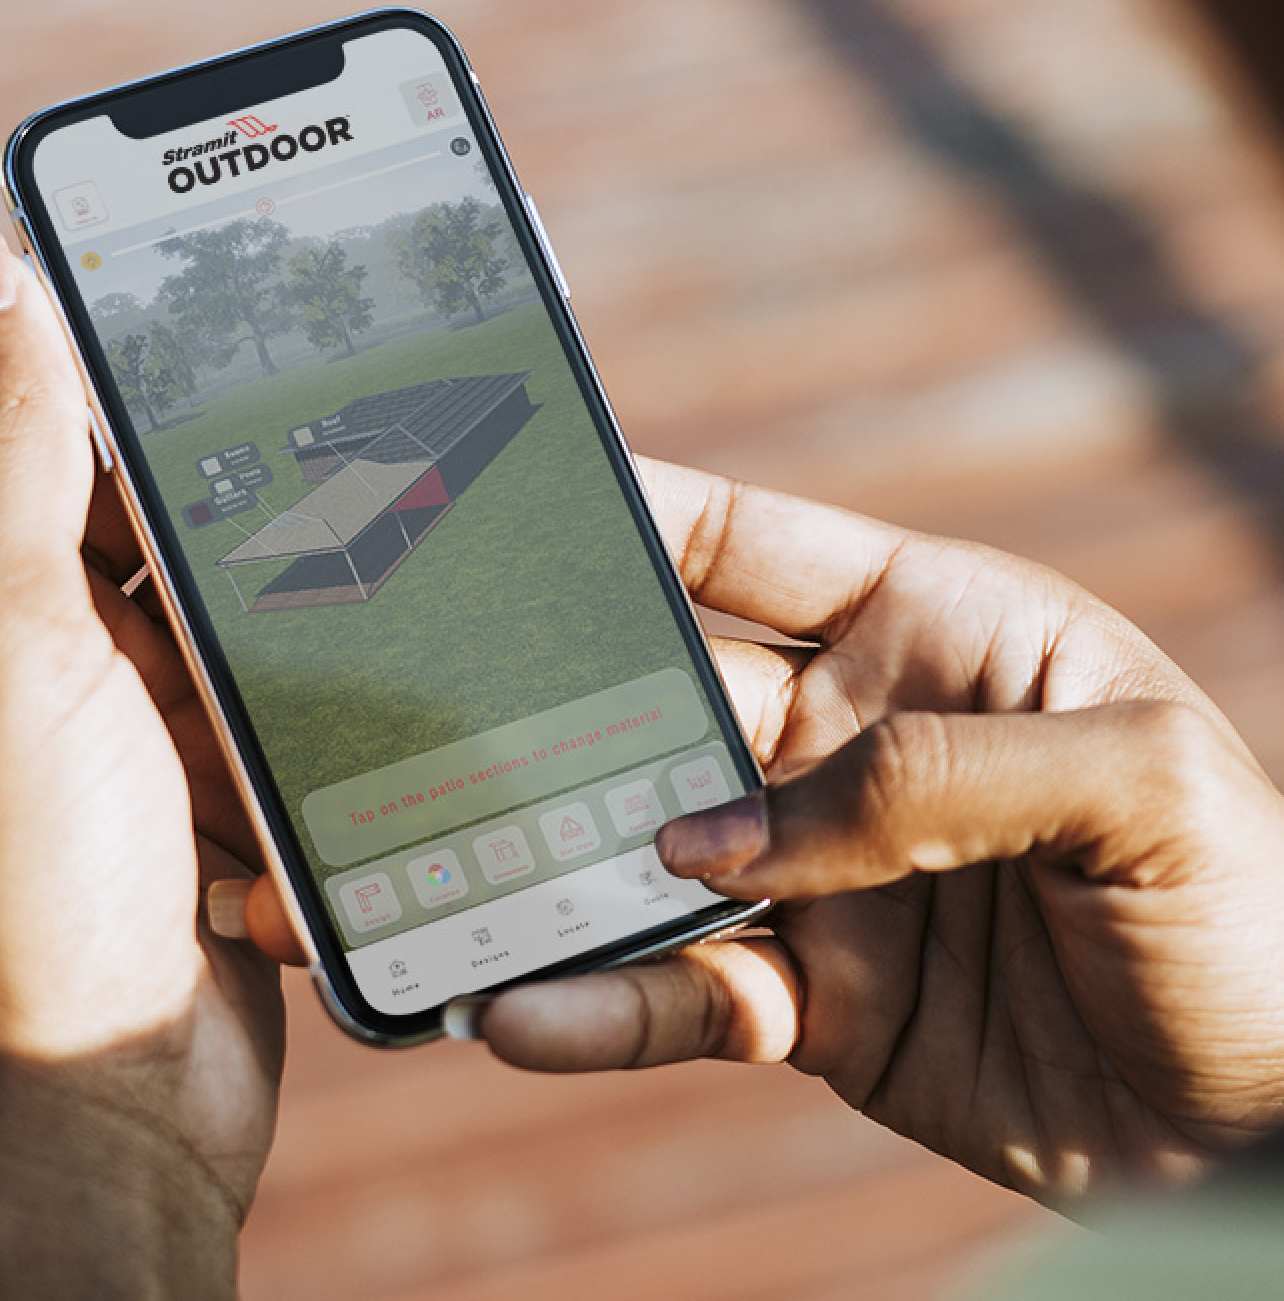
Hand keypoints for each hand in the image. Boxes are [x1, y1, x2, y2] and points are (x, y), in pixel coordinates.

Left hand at [0, 221, 282, 1298]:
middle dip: (192, 454)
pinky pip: (238, 661)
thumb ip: (11, 448)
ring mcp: (92, 713)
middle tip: (304, 377)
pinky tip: (351, 608)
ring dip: (248, 556)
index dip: (68, 326)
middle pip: (102, 488)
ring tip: (345, 495)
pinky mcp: (179, 767)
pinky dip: (282, 640)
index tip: (177, 254)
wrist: (105, 1109)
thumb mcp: (4, 642)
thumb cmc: (19, 889)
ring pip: (188, 574)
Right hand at [472, 459, 1283, 1206]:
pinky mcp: (818, 1003)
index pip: (754, 549)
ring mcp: (826, 876)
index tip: (522, 497)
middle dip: (555, 699)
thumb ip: (924, 778)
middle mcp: (856, 742)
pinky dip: (601, 1005)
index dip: (640, 515)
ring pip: (650, 853)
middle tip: (433, 702)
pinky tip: (519, 1011)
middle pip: (667, 699)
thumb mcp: (1135, 786)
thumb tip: (712, 837)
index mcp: (935, 634)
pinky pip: (684, 995)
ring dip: (549, 864)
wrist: (1282, 1134)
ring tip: (437, 876)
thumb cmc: (1258, 914)